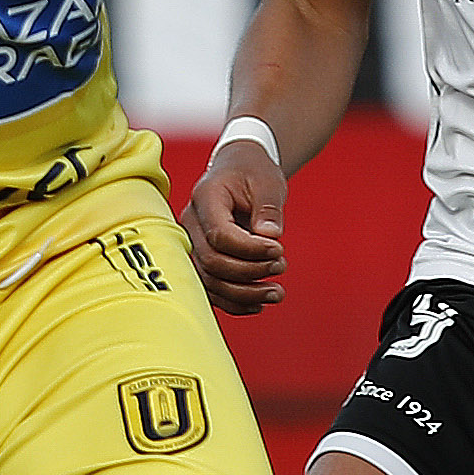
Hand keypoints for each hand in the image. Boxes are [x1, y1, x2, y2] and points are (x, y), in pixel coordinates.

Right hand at [178, 142, 289, 315]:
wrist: (238, 171)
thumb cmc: (252, 173)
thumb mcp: (267, 182)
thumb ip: (268, 207)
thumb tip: (270, 235)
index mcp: (205, 198)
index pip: (219, 234)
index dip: (251, 249)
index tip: (279, 248)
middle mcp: (191, 223)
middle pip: (212, 262)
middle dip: (251, 272)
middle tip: (282, 265)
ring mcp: (193, 243)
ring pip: (209, 281)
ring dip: (245, 294)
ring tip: (278, 292)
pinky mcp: (202, 259)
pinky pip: (211, 289)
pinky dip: (235, 302)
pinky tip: (260, 304)